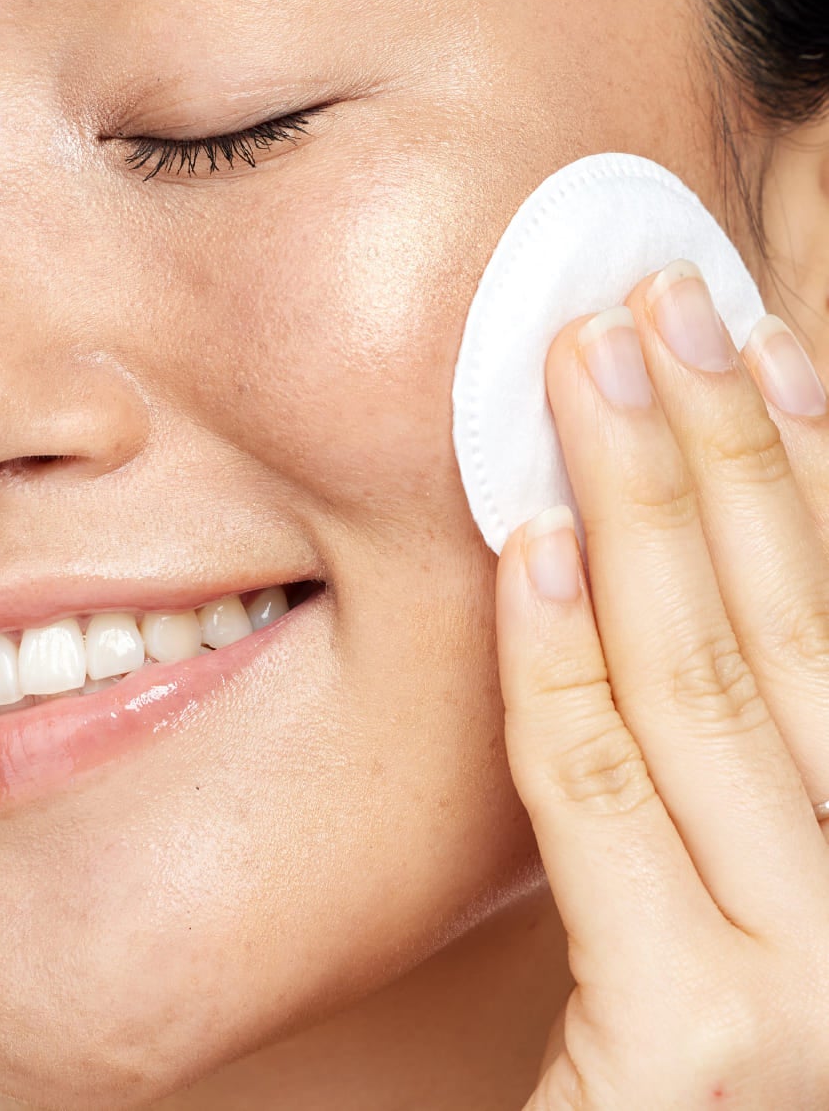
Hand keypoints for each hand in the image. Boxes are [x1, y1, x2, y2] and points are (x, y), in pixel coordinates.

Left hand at [495, 261, 828, 1109]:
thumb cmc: (701, 1035)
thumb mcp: (743, 865)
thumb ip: (747, 723)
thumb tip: (697, 538)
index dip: (817, 459)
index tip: (759, 334)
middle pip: (802, 620)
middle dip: (727, 441)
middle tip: (661, 299)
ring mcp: (815, 984)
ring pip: (712, 680)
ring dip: (646, 499)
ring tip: (591, 365)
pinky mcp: (692, 1043)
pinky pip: (605, 796)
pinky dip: (562, 656)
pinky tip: (534, 542)